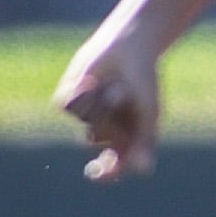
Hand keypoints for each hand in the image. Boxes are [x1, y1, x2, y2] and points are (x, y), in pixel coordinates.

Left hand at [54, 28, 163, 182]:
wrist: (129, 45)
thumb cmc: (144, 79)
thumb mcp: (148, 112)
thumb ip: (145, 142)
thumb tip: (146, 171)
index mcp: (124, 137)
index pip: (112, 164)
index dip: (105, 172)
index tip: (97, 172)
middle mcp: (102, 128)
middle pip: (94, 138)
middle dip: (108, 117)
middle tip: (122, 96)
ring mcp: (84, 114)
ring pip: (83, 119)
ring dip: (102, 99)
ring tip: (114, 83)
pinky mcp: (67, 98)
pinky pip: (68, 105)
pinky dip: (84, 91)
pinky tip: (92, 79)